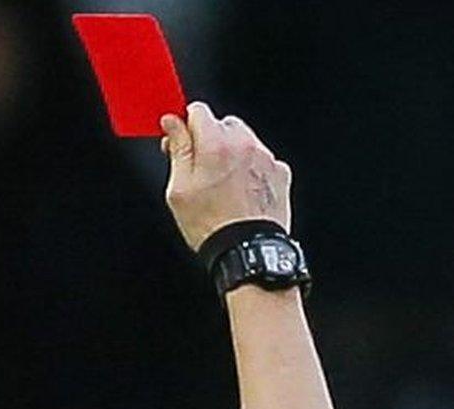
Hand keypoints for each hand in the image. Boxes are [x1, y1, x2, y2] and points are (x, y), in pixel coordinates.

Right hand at [160, 102, 291, 252]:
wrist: (248, 253)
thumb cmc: (212, 225)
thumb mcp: (179, 188)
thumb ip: (177, 148)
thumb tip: (172, 123)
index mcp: (215, 143)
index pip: (198, 111)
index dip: (186, 127)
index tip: (181, 142)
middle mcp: (245, 145)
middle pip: (224, 124)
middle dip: (211, 140)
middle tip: (201, 170)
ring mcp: (266, 159)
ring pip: (245, 142)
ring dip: (233, 154)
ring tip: (224, 187)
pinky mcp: (281, 174)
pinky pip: (262, 160)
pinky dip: (253, 169)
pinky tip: (243, 192)